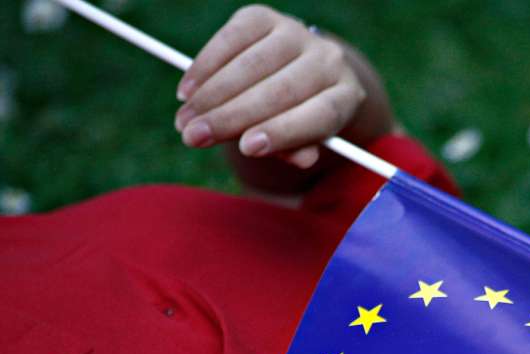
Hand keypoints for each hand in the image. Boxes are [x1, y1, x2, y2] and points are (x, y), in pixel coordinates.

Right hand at [174, 5, 387, 168]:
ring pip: (251, 66)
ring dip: (210, 96)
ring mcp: (296, 33)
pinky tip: (188, 91)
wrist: (297, 69)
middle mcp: (328, 60)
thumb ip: (299, 149)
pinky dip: (205, 67)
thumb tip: (299, 160)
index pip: (321, 115)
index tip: (247, 148)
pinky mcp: (264, 17)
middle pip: (280, 92)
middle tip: (195, 138)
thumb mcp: (303, 138)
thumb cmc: (298, 114)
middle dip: (231, 117)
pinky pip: (230, 40)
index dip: (284, 132)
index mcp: (345, 95)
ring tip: (184, 122)